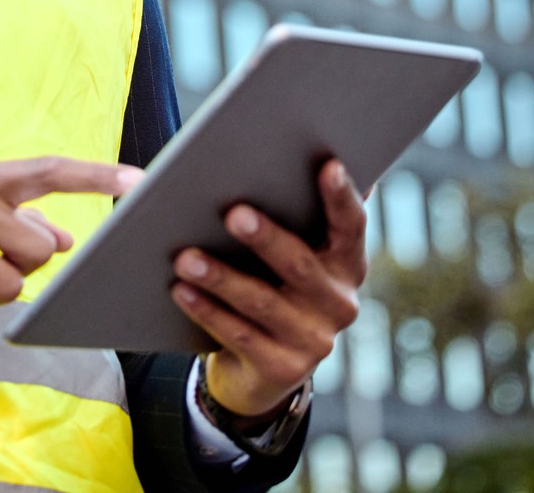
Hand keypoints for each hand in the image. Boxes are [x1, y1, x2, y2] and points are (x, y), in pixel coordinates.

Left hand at [171, 158, 367, 417]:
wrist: (259, 369)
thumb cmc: (264, 284)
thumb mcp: (275, 253)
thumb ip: (265, 208)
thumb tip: (190, 165)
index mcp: (345, 263)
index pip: (351, 226)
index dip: (342, 197)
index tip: (328, 164)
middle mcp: (339, 302)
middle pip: (300, 265)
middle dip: (266, 238)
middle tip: (233, 213)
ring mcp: (314, 340)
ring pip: (263, 302)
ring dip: (222, 277)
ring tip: (184, 256)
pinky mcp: (282, 369)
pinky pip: (240, 335)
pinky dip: (207, 311)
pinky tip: (181, 290)